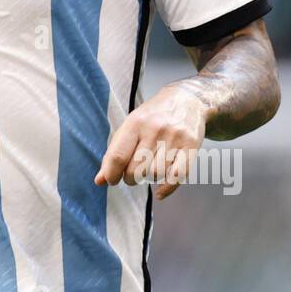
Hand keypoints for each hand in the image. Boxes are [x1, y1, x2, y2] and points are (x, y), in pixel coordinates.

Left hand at [95, 82, 206, 199]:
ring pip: (156, 174)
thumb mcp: (130, 126)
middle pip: (136, 169)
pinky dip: (166, 188)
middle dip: (129, 179)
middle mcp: (154, 129)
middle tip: (131, 176)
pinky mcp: (191, 146)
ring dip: (149, 180)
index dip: (111, 174)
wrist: (187, 99)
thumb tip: (99, 181)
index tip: (112, 180)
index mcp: (135, 123)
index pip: (118, 156)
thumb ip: (114, 153)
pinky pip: (178, 176)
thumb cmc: (153, 117)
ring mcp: (174, 138)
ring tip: (148, 172)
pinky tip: (160, 191)